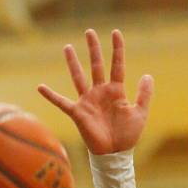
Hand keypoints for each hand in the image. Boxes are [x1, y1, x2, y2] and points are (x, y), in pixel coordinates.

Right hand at [38, 29, 153, 154]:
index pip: (117, 65)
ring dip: (73, 63)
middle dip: (93, 49)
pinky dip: (51, 95)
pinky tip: (40, 87)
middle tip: (89, 32)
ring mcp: (88, 101)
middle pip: (96, 66)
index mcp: (116, 91)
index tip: (115, 32)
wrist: (115, 155)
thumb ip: (144, 95)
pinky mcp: (78, 113)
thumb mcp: (140, 113)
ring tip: (67, 47)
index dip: (117, 49)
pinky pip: (62, 102)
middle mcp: (100, 92)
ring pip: (79, 78)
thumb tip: (148, 75)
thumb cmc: (127, 136)